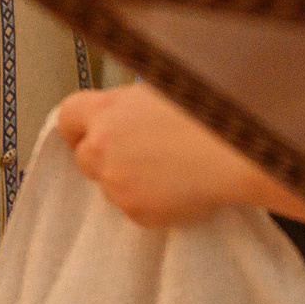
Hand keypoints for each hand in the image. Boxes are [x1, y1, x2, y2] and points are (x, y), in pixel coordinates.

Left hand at [56, 85, 266, 226]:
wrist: (236, 152)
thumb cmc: (205, 113)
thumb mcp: (161, 91)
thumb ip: (130, 105)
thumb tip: (123, 111)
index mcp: (106, 111)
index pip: (69, 116)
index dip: (77, 126)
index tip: (87, 132)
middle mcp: (103, 148)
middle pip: (85, 157)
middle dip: (104, 157)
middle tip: (137, 153)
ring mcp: (117, 184)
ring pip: (111, 186)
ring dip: (130, 180)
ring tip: (171, 168)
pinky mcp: (137, 212)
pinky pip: (135, 208)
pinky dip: (152, 201)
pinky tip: (180, 186)